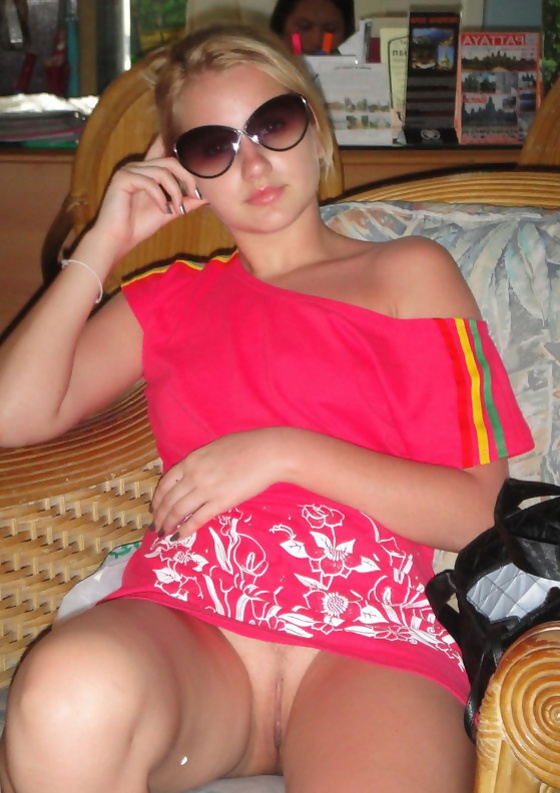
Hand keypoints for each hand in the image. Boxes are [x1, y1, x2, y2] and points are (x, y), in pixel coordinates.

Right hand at [93, 136, 207, 261]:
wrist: (118, 239)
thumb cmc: (140, 225)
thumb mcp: (170, 210)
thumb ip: (187, 201)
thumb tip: (210, 196)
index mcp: (148, 170)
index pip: (166, 151)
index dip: (184, 156)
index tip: (200, 176)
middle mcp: (138, 166)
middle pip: (171, 161)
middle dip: (188, 178)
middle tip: (195, 196)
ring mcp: (129, 170)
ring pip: (162, 172)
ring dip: (175, 192)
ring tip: (177, 210)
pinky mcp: (122, 179)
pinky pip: (149, 182)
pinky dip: (161, 197)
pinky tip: (163, 210)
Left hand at [150, 429, 286, 538]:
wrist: (268, 452)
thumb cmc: (247, 446)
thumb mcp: (215, 448)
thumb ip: (201, 462)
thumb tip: (194, 474)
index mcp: (192, 460)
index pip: (165, 483)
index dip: (157, 499)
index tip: (154, 509)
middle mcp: (193, 475)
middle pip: (169, 500)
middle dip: (159, 516)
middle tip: (156, 527)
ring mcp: (206, 489)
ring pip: (178, 511)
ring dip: (169, 525)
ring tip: (164, 534)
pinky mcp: (220, 502)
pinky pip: (197, 519)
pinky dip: (186, 530)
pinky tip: (180, 537)